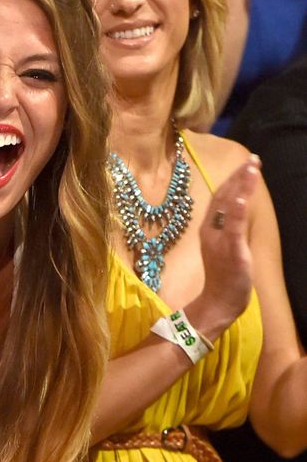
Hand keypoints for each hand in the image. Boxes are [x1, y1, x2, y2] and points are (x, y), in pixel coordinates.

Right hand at [190, 157, 258, 339]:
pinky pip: (233, 229)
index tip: (246, 164)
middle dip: (238, 177)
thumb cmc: (223, 276)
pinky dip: (236, 212)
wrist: (217, 302)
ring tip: (250, 169)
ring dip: (239, 187)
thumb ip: (230, 227)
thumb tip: (239, 209)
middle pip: (223, 198)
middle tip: (252, 159)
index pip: (220, 198)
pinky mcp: (230, 251)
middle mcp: (211, 231)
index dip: (232, 179)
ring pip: (228, 208)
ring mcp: (220, 241)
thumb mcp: (225, 246)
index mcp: (209, 229)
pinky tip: (242, 197)